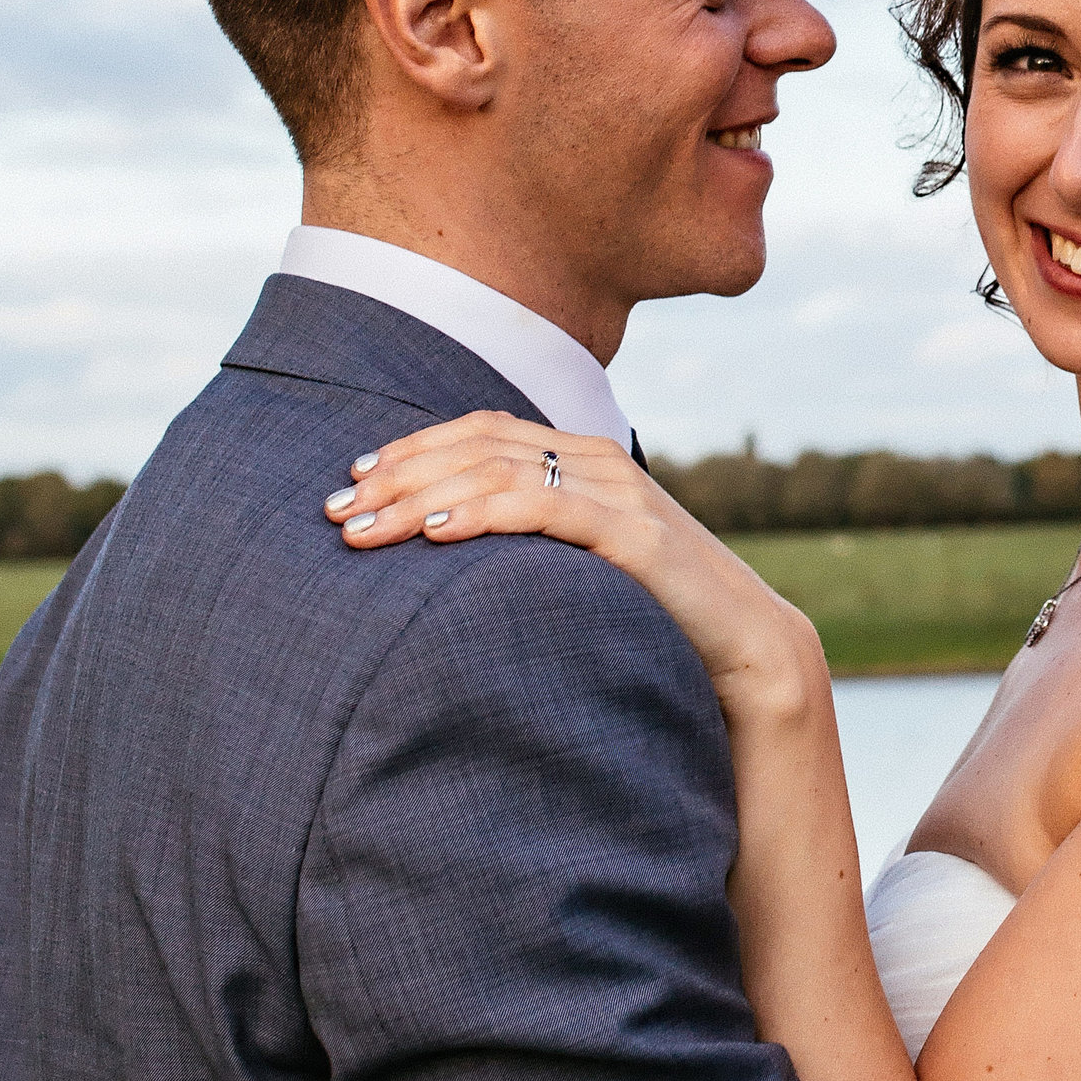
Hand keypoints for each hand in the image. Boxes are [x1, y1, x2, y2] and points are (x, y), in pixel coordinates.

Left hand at [326, 413, 826, 725]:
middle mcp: (598, 461)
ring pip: (498, 471)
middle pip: (476, 446)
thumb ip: (533, 543)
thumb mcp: (581, 567)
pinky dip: (482, 514)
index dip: (410, 448)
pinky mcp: (635, 535)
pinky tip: (433, 534)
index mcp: (583, 459)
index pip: (480, 431)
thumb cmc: (654, 617)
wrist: (745, 649)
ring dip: (419, 496)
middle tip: (335, 512)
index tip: (349, 480)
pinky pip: (545, 508)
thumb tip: (446, 552)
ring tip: (364, 531)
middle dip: (396, 474)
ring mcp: (620, 493)